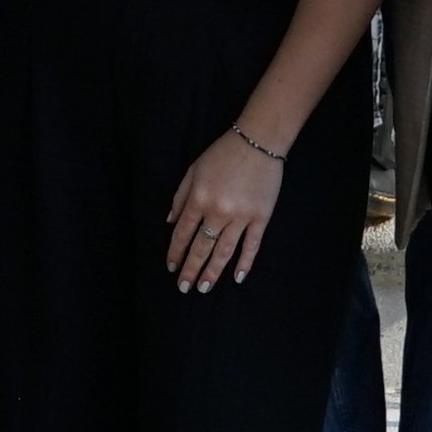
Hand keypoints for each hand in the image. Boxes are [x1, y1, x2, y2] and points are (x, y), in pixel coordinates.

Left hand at [164, 128, 284, 292]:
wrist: (258, 142)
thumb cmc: (222, 154)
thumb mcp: (193, 171)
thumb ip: (180, 198)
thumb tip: (170, 223)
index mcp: (199, 199)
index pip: (183, 233)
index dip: (175, 252)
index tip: (170, 267)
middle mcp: (218, 212)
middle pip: (202, 247)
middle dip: (191, 269)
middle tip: (183, 288)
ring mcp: (242, 217)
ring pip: (224, 251)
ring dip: (213, 271)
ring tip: (203, 289)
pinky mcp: (261, 218)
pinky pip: (252, 245)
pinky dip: (245, 262)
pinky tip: (236, 277)